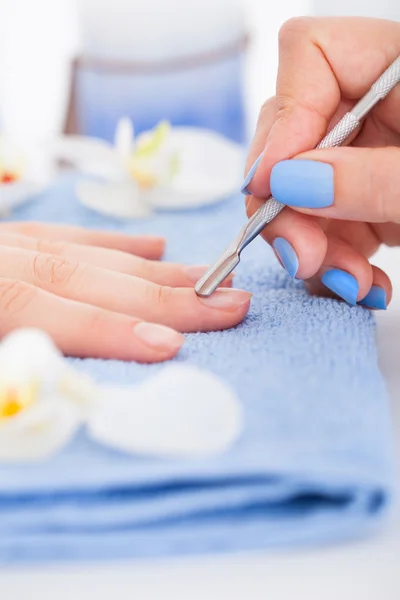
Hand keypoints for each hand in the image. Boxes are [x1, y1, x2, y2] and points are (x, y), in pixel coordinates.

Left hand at [0, 222, 250, 360]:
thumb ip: (9, 365)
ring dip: (152, 269)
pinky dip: (115, 242)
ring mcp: (4, 243)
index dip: (105, 328)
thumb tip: (57, 390)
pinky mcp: (9, 235)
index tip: (169, 344)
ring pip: (86, 253)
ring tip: (210, 278)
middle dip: (160, 294)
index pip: (37, 309)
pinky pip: (65, 234)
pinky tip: (154, 246)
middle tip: (230, 304)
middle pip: (81, 276)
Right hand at [243, 17, 399, 309]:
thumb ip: (374, 180)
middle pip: (292, 133)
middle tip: (303, 256)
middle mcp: (381, 107)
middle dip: (288, 203)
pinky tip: (361, 285)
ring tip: (350, 284)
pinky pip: (325, 225)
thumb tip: (289, 182)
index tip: (273, 186)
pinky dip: (333, 263)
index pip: (312, 57)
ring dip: (312, 246)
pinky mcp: (373, 200)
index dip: (284, 120)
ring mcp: (372, 156)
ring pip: (299, 191)